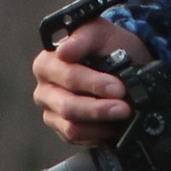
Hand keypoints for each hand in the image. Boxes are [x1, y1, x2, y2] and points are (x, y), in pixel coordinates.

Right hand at [32, 18, 150, 150]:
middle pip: (68, 106)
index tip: (118, 87)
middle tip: (125, 107)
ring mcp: (53, 113)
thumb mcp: (100, 32)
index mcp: (47, 64)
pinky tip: (113, 126)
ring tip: (123, 116)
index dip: (94, 84)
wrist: (125, 63)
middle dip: (99, 108)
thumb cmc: (108, 46)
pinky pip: (77, 139)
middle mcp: (45, 90)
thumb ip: (83, 37)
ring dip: (101, 124)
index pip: (68, 77)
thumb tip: (64, 51)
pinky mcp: (63, 130)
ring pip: (72, 126)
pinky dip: (98, 134)